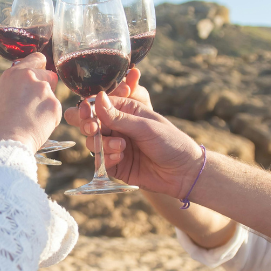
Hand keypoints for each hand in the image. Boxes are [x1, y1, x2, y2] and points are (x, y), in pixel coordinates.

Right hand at [0, 52, 61, 149]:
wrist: (6, 143)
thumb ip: (12, 87)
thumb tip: (19, 87)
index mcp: (14, 73)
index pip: (37, 58)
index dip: (40, 68)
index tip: (39, 76)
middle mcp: (30, 77)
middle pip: (49, 77)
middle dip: (45, 89)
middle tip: (33, 105)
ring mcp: (44, 90)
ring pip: (52, 96)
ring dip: (46, 105)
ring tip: (30, 121)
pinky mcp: (55, 105)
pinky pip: (55, 111)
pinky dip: (49, 119)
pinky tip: (36, 127)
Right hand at [63, 74, 202, 199]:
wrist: (183, 172)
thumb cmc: (170, 142)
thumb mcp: (145, 127)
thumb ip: (119, 117)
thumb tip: (98, 98)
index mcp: (125, 111)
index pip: (99, 106)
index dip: (88, 108)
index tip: (86, 112)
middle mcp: (118, 127)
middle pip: (90, 124)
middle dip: (89, 127)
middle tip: (94, 130)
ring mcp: (115, 147)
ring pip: (93, 143)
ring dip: (102, 144)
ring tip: (120, 147)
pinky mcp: (116, 165)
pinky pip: (101, 162)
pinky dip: (106, 159)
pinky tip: (120, 158)